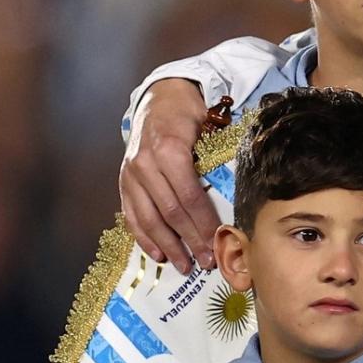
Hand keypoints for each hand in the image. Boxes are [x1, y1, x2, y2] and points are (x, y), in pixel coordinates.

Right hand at [118, 78, 216, 273]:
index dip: (204, 223)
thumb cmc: (191, 114)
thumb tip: (239, 197)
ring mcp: (130, 174)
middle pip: (171, 211)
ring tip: (185, 265)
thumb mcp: (209, 127)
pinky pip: (132, 214)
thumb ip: (217, 158)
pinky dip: (144, 236)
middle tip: (207, 261)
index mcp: (170, 150)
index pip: (190, 196)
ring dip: (168, 245)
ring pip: (149, 218)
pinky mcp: (123, 181)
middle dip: (190, 240)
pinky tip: (158, 253)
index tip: (218, 242)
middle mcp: (146, 164)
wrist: (159, 97)